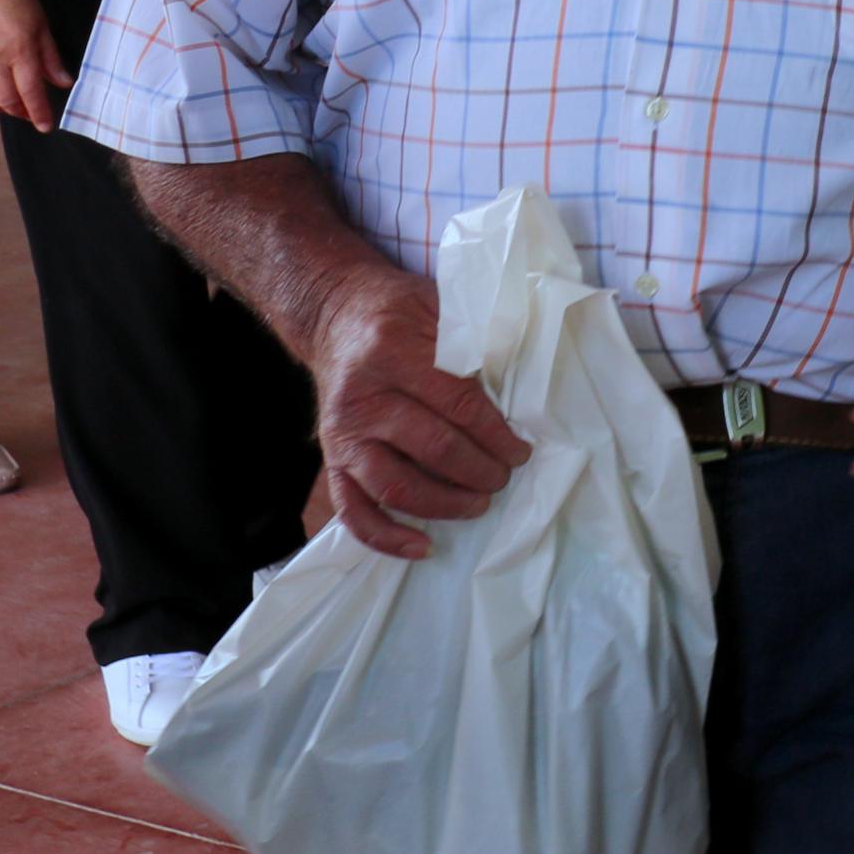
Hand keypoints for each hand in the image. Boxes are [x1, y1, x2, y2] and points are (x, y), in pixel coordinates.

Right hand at [0, 0, 68, 128]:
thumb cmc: (16, 0)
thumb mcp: (42, 26)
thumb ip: (51, 58)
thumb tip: (64, 82)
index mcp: (20, 52)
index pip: (32, 93)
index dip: (40, 113)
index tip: (47, 126)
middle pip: (7, 101)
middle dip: (21, 112)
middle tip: (30, 112)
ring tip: (11, 105)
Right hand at [305, 262, 530, 560]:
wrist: (336, 315)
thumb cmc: (399, 311)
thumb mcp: (439, 305)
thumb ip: (476, 339)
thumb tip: (523, 387)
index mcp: (393, 352)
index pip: (456, 403)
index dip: (495, 433)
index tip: (522, 451)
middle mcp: (363, 398)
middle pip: (431, 448)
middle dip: (477, 471)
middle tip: (505, 478)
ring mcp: (342, 434)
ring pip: (394, 485)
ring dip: (444, 504)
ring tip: (479, 504)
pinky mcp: (330, 460)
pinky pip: (352, 510)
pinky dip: (384, 537)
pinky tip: (421, 547)